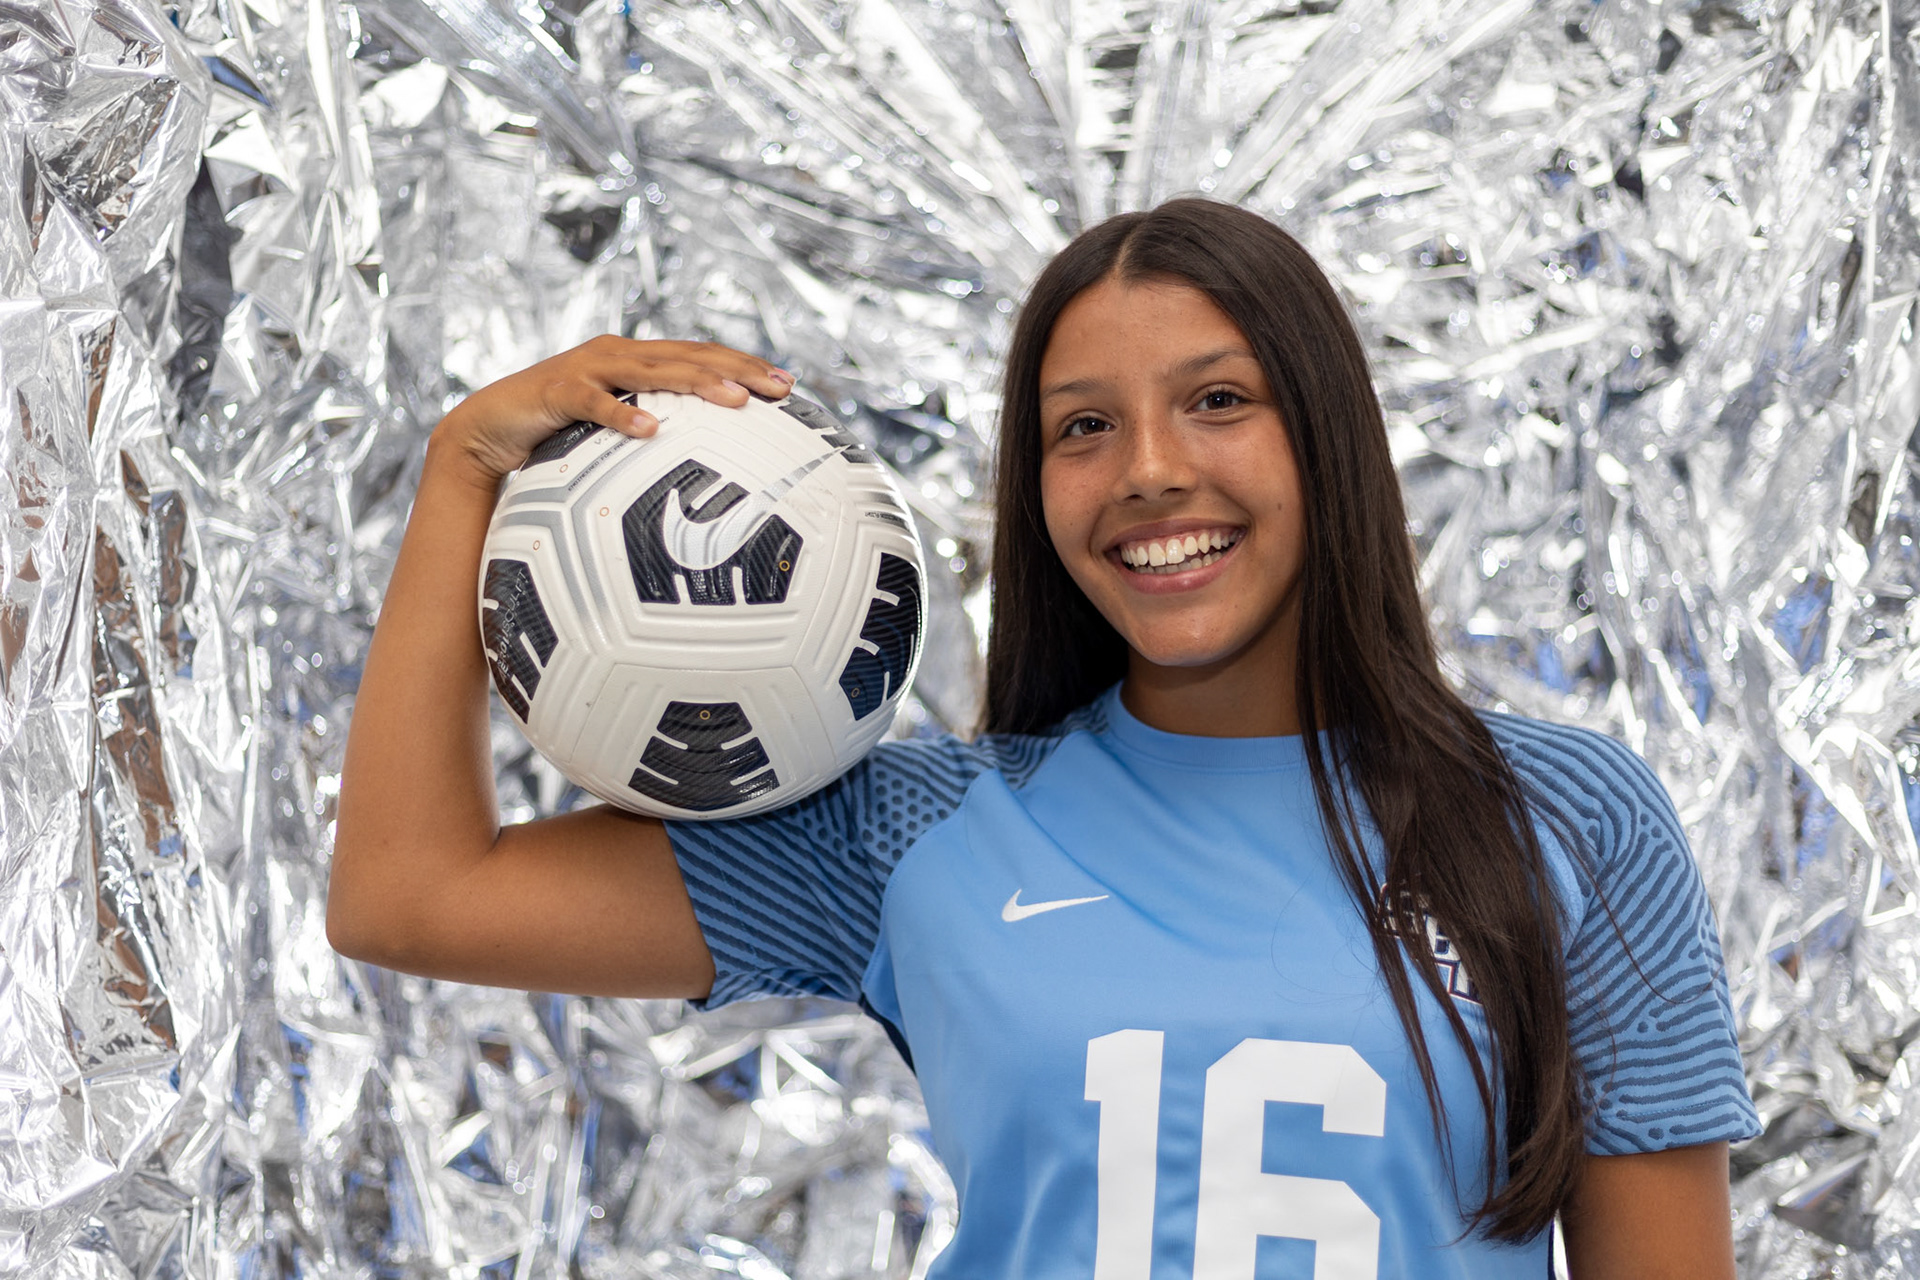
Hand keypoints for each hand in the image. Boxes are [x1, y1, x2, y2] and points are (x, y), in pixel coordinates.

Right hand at [436, 337, 795, 481]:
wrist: (488, 429)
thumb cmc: (558, 436)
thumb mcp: (615, 435)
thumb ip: (655, 437)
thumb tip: (707, 473)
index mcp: (637, 360)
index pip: (701, 355)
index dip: (745, 364)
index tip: (789, 384)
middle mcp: (618, 355)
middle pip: (688, 356)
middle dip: (737, 369)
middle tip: (778, 388)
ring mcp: (588, 369)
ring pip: (652, 371)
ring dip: (696, 384)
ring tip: (735, 400)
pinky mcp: (557, 391)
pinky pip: (595, 403)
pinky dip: (623, 414)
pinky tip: (652, 430)